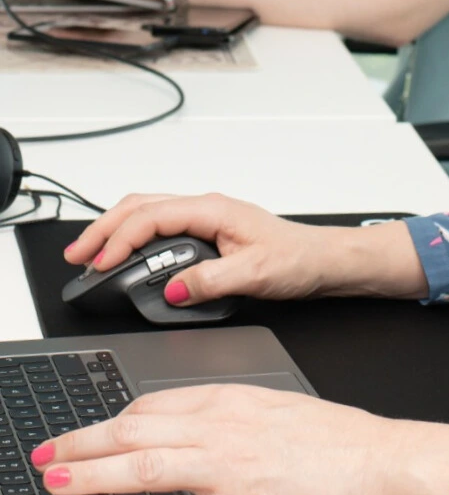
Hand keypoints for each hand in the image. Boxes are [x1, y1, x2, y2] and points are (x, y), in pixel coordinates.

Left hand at [32, 384, 448, 494]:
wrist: (382, 460)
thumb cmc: (342, 437)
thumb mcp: (281, 405)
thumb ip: (234, 414)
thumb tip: (194, 428)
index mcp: (235, 398)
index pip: (155, 404)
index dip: (111, 420)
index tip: (88, 433)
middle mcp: (226, 427)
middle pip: (137, 429)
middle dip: (84, 442)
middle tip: (49, 455)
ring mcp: (233, 467)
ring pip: (148, 466)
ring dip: (96, 477)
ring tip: (62, 485)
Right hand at [64, 192, 428, 303]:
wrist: (326, 260)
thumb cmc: (299, 258)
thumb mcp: (256, 274)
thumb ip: (211, 281)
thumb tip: (173, 288)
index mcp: (214, 209)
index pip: (152, 217)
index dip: (120, 240)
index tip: (100, 264)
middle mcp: (207, 208)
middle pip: (140, 206)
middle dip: (103, 228)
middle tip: (77, 256)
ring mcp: (206, 217)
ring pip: (148, 212)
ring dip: (116, 230)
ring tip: (91, 254)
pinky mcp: (208, 232)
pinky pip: (161, 227)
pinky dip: (135, 237)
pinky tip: (126, 254)